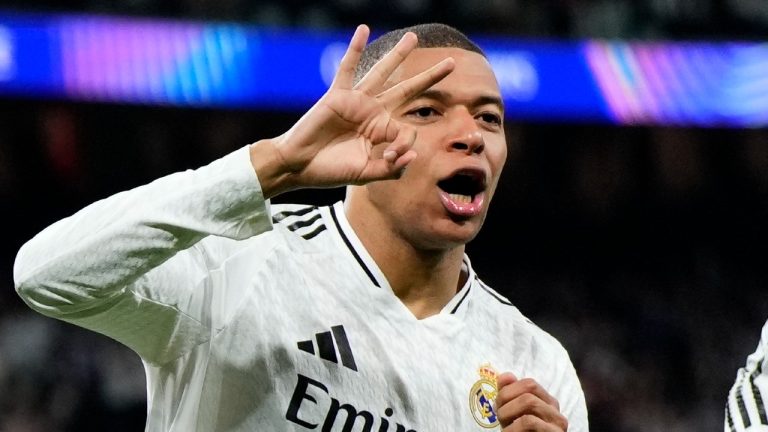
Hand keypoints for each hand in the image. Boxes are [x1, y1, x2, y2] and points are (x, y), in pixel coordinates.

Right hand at [250, 24, 454, 197]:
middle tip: (452, 63)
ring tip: (413, 38)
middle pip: (407, 90)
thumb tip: (414, 152)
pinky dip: (355, 48)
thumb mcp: (367, 175)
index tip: (391, 158)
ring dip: (398, 55)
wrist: (300, 167)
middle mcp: (372, 113)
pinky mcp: (338, 96)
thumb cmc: (331, 171)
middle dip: (429, 78)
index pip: (407, 129)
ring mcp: (356, 102)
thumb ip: (392, 168)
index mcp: (381, 131)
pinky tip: (363, 30)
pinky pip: (348, 68)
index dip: (404, 145)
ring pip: (383, 73)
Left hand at [495, 372, 568, 431]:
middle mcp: (556, 413)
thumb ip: (509, 394)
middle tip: (499, 417)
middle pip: (528, 391)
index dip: (508, 390)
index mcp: (548, 404)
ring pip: (529, 403)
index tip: (498, 405)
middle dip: (506, 401)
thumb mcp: (512, 414)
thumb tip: (505, 375)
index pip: (529, 383)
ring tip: (505, 428)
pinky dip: (512, 428)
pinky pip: (529, 421)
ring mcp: (558, 426)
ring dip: (508, 414)